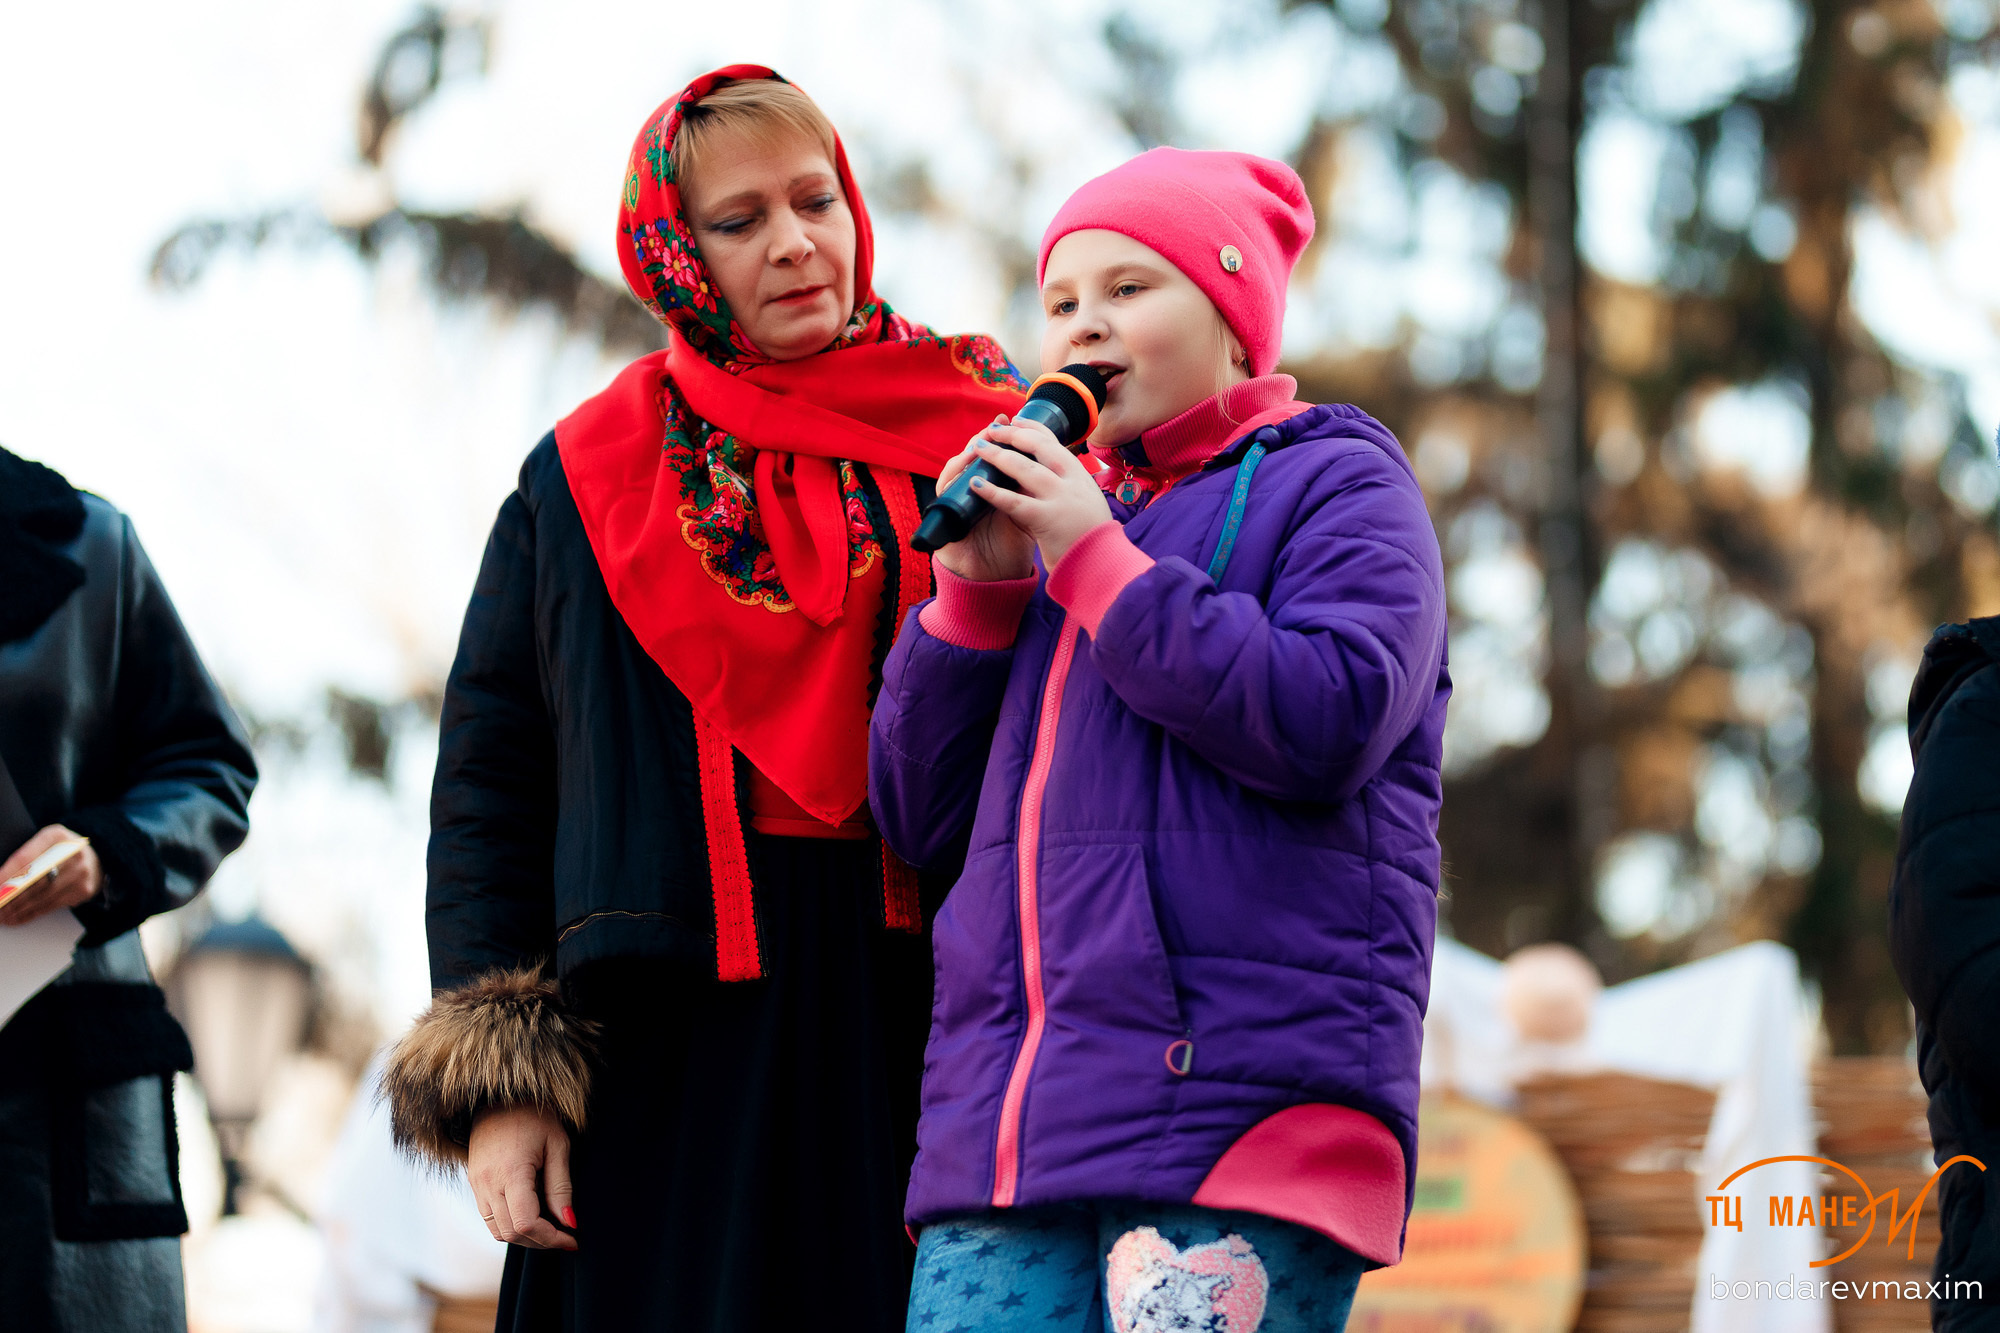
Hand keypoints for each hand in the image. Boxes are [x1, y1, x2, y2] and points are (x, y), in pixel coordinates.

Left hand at [0, 825, 100, 926]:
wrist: (95, 859)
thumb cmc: (59, 852)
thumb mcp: (43, 844)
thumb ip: (25, 857)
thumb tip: (0, 882)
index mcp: (56, 836)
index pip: (26, 858)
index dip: (7, 875)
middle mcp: (72, 853)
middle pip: (34, 880)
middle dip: (11, 896)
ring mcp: (80, 873)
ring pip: (41, 896)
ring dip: (18, 908)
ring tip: (3, 915)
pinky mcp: (83, 890)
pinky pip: (51, 906)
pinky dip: (31, 914)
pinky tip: (17, 917)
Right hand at [467, 1106, 577, 1249]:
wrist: (499, 1097)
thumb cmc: (534, 1116)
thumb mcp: (557, 1145)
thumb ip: (561, 1187)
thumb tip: (568, 1222)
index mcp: (511, 1172)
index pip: (526, 1223)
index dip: (551, 1238)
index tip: (572, 1239)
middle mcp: (488, 1183)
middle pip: (512, 1233)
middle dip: (541, 1242)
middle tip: (565, 1236)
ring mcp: (477, 1185)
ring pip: (497, 1231)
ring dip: (524, 1237)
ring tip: (549, 1228)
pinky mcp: (474, 1184)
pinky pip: (489, 1218)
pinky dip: (510, 1225)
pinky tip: (531, 1215)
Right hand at [931, 416, 1036, 582]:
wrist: (994, 583)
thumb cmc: (1010, 549)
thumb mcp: (1026, 516)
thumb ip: (1030, 492)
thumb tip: (1051, 462)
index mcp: (991, 489)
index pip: (994, 456)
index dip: (1003, 438)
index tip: (1015, 419)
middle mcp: (971, 493)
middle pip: (973, 457)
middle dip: (986, 439)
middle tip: (996, 424)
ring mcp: (956, 505)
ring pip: (956, 469)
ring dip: (967, 454)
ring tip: (981, 442)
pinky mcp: (944, 521)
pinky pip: (945, 493)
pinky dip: (952, 478)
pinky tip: (963, 467)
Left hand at [964, 416, 1114, 570]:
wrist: (1103, 565)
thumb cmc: (1093, 539)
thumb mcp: (1087, 502)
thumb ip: (1071, 486)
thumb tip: (1052, 473)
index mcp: (1081, 476)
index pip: (1055, 443)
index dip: (1033, 429)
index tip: (1016, 420)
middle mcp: (1072, 482)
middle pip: (1039, 448)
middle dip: (1013, 435)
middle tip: (992, 429)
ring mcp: (1060, 499)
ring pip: (1025, 469)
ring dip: (998, 456)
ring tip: (978, 448)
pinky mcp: (1046, 520)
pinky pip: (1013, 502)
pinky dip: (992, 492)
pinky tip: (976, 485)